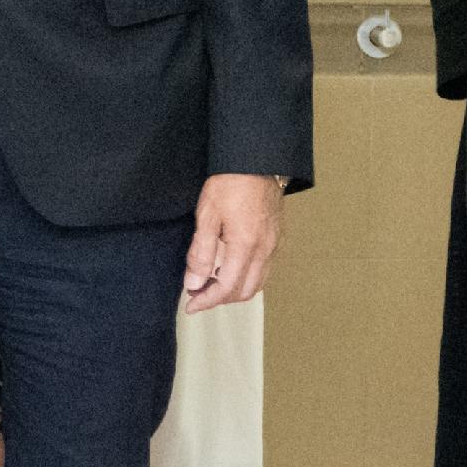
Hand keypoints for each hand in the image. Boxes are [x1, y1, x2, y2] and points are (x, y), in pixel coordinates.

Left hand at [181, 173, 282, 311]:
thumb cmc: (230, 183)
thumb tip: (193, 283)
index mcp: (246, 246)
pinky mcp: (276, 238)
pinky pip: (264, 270)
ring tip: (210, 282)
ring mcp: (274, 245)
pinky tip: (229, 268)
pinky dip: (246, 277)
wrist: (256, 160)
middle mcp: (265, 250)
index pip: (226, 289)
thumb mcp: (206, 216)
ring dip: (234, 290)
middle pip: (244, 292)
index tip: (190, 305)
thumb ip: (200, 254)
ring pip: (257, 283)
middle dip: (220, 299)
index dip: (206, 301)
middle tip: (197, 293)